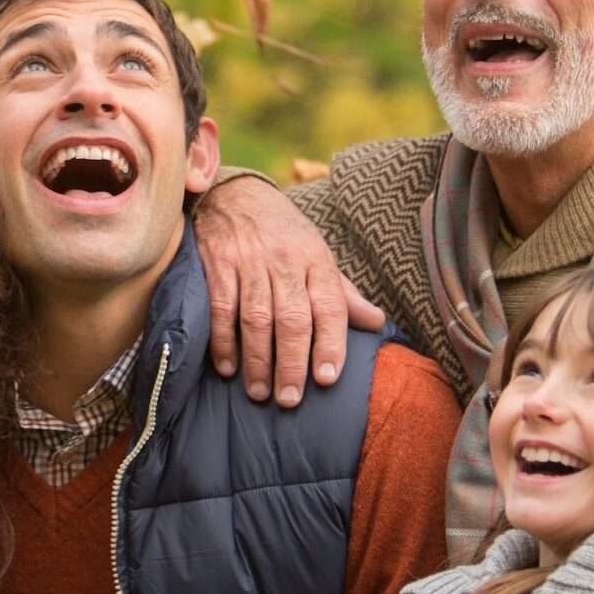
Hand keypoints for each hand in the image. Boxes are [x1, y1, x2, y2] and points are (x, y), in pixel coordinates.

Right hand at [194, 178, 382, 405]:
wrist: (235, 194)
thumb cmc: (283, 233)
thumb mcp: (318, 254)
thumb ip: (343, 293)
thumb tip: (377, 323)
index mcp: (316, 260)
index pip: (330, 305)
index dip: (331, 343)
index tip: (327, 378)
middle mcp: (285, 261)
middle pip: (292, 318)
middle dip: (292, 363)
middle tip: (290, 399)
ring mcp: (249, 262)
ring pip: (256, 318)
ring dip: (257, 361)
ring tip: (260, 394)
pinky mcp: (217, 265)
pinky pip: (221, 309)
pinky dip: (223, 341)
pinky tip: (228, 368)